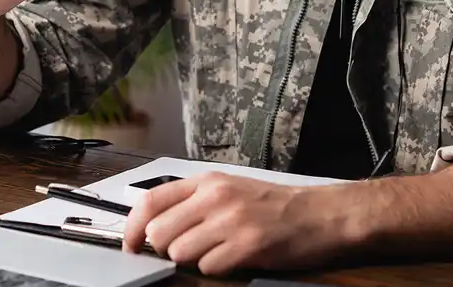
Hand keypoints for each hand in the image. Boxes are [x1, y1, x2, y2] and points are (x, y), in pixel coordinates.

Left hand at [122, 173, 344, 275]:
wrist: (321, 214)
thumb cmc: (275, 205)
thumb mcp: (230, 189)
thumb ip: (194, 202)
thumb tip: (155, 226)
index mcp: (207, 182)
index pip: (150, 201)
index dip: (132, 228)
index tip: (130, 246)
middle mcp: (215, 197)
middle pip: (160, 233)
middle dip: (166, 250)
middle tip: (187, 251)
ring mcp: (231, 221)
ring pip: (180, 253)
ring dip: (193, 261)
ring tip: (217, 253)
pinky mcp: (247, 246)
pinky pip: (209, 268)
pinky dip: (217, 270)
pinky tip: (234, 260)